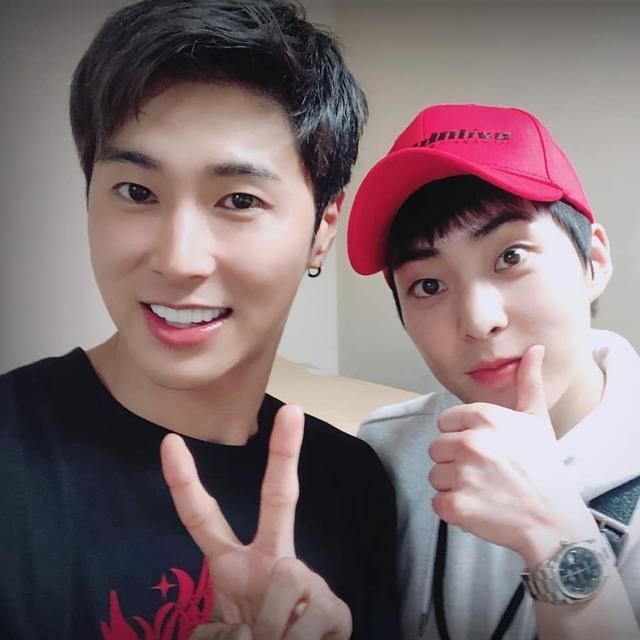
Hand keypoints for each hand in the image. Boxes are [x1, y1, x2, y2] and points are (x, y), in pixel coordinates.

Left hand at [160, 404, 351, 639]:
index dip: (184, 482)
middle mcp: (270, 560)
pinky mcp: (334, 606)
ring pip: (284, 582)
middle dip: (284, 454)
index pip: (203, 517)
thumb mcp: (225, 631)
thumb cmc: (255, 634)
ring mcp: (304, 578)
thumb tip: (262, 623)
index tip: (169, 441)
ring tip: (276, 639)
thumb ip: (225, 624)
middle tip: (293, 410)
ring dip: (270, 628)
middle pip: (279, 499)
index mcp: (234, 563)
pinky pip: (305, 616)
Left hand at [428, 345, 596, 564]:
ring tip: (484, 491)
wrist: (554, 521)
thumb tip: (534, 349)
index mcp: (485, 417)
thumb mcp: (537, 420)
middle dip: (455, 462)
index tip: (483, 450)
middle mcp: (471, 442)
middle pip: (436, 449)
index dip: (461, 438)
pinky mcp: (458, 505)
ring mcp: (463, 474)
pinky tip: (479, 508)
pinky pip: (437, 503)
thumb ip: (528, 382)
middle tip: (485, 473)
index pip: (444, 423)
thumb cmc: (544, 469)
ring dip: (454, 486)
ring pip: (435, 476)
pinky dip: (453, 510)